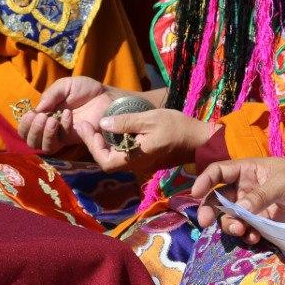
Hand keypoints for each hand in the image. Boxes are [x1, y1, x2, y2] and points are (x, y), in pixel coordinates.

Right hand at [20, 76, 114, 152]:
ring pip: (44, 146)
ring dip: (43, 134)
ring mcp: (62, 135)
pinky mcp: (74, 139)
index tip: (31, 114)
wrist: (105, 95)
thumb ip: (51, 95)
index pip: (26, 128)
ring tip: (50, 120)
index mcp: (45, 114)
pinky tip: (68, 114)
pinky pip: (61, 141)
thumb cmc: (85, 89)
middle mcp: (50, 127)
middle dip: (32, 130)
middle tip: (40, 117)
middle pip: (31, 141)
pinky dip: (61, 128)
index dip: (24, 124)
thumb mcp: (65, 86)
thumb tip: (37, 109)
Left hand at [80, 108, 215, 173]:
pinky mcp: (145, 159)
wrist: (199, 140)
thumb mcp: (150, 119)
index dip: (91, 145)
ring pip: (114, 158)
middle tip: (85, 124)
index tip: (85, 126)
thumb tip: (102, 123)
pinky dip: (114, 143)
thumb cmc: (177, 127)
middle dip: (93, 143)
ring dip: (102, 143)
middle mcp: (136, 165)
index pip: (104, 161)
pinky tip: (112, 129)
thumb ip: (126, 122)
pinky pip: (124, 154)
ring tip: (94, 125)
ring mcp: (141, 164)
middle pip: (107, 161)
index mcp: (136, 158)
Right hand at [191, 157, 284, 240]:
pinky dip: (247, 235)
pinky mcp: (265, 223)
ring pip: (232, 217)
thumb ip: (260, 195)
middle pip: (220, 198)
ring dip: (230, 225)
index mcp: (248, 170)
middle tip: (206, 223)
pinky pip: (248, 230)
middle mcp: (247, 188)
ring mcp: (255, 207)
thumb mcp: (282, 182)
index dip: (205, 181)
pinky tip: (254, 238)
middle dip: (211, 210)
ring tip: (240, 231)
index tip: (195, 194)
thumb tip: (238, 210)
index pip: (220, 171)